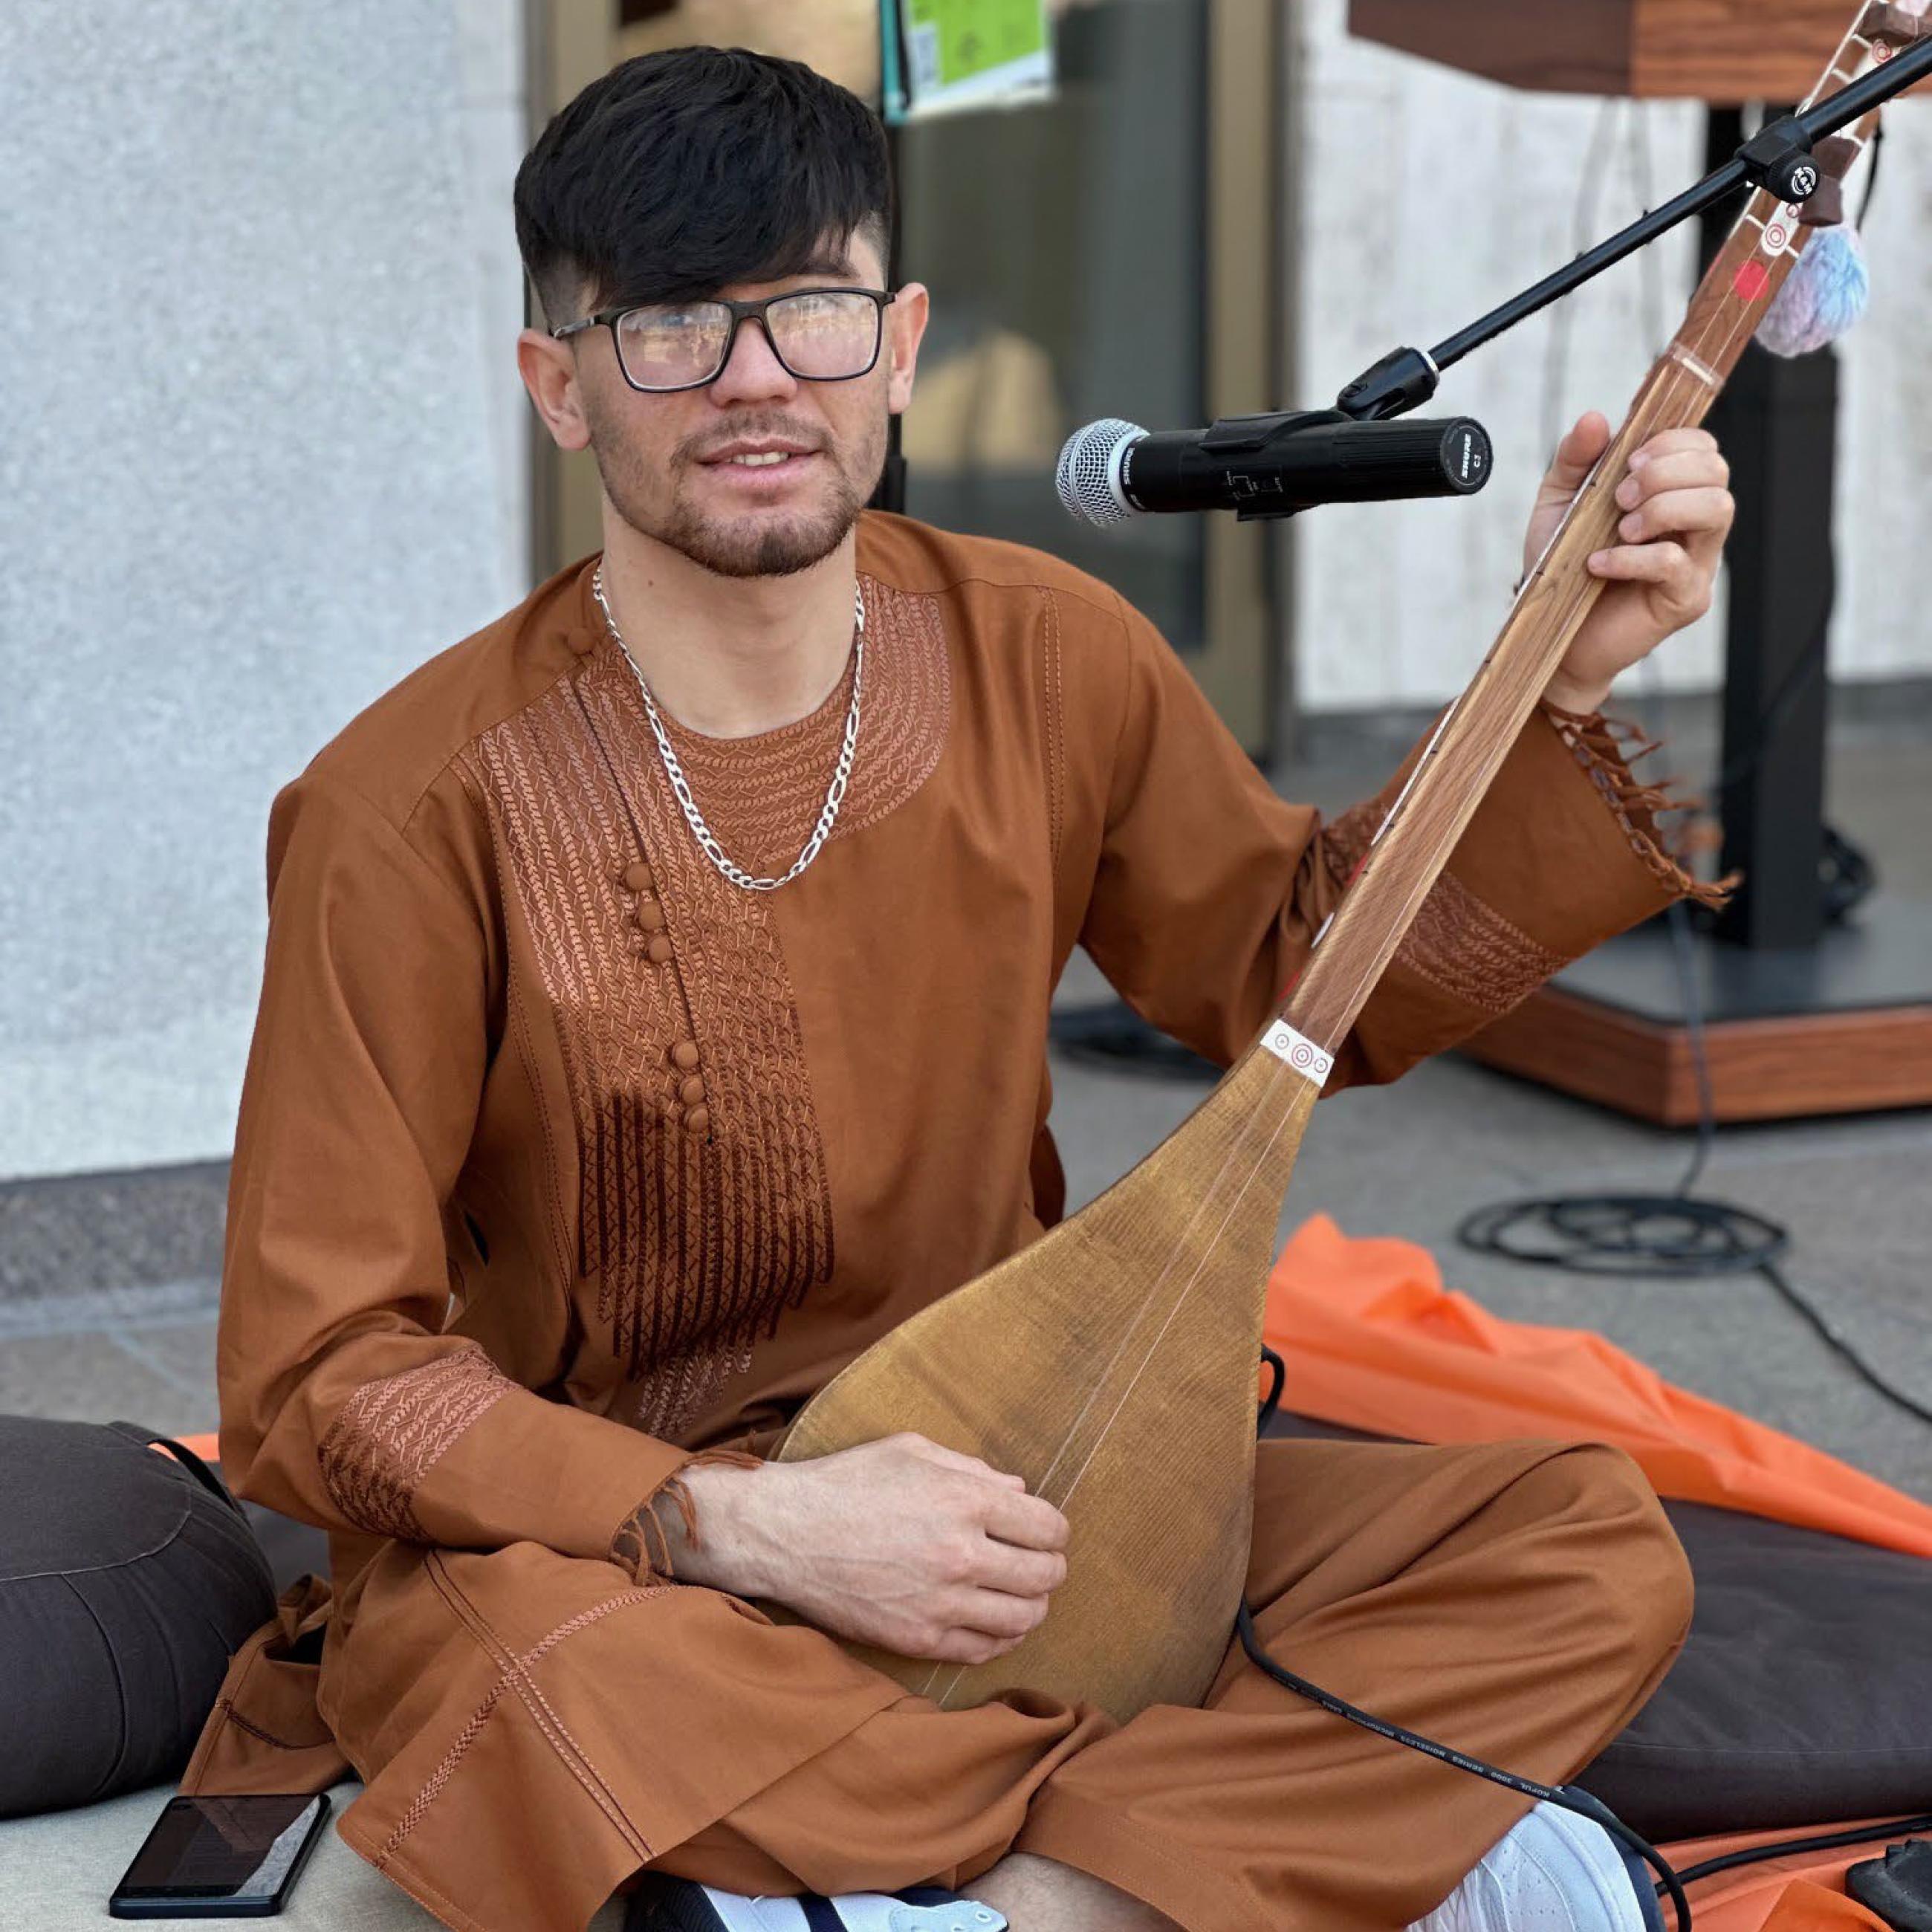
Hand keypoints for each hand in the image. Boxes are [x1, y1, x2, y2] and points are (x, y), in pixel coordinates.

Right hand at [669, 1433, 1070, 1664]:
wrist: (785, 1533)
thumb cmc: (846, 1482)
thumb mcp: (911, 1451)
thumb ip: (973, 1470)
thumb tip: (1020, 1494)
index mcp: (965, 1500)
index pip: (1048, 1527)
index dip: (1054, 1531)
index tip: (1045, 1533)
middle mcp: (960, 1553)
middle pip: (1044, 1576)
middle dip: (1050, 1569)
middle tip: (1039, 1565)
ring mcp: (940, 1602)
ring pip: (1023, 1619)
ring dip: (1032, 1607)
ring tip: (1020, 1596)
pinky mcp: (917, 1638)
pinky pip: (983, 1649)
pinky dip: (1000, 1638)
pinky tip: (993, 1623)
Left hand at [1524, 412, 1734, 712]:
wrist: (1548, 630)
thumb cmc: (1561, 566)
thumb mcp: (1559, 502)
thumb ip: (1576, 459)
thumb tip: (1595, 418)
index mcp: (1672, 494)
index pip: (1704, 448)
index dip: (1672, 443)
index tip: (1628, 461)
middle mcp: (1693, 525)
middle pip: (1717, 471)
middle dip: (1665, 473)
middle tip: (1619, 498)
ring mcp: (1697, 562)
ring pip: (1717, 509)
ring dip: (1663, 508)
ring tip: (1620, 528)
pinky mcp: (1686, 599)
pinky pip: (1675, 563)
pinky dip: (1632, 557)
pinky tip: (1599, 564)